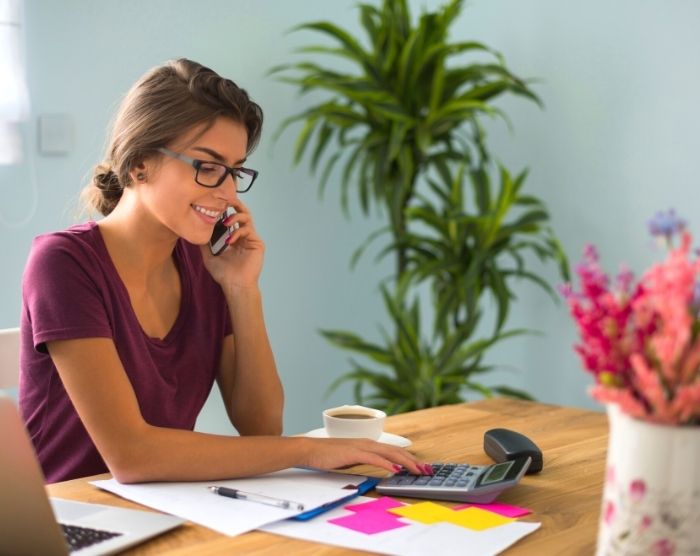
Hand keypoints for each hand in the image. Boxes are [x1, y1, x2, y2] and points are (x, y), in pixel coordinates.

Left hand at [201, 198, 263, 288]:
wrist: (235, 286)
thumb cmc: (224, 274)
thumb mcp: (209, 256)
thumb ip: (204, 244)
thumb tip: (195, 232)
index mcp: (235, 237)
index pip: (231, 217)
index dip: (225, 209)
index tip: (215, 203)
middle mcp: (244, 236)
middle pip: (242, 213)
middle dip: (234, 204)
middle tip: (224, 199)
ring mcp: (251, 239)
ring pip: (247, 218)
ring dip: (235, 217)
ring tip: (225, 222)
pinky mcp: (257, 243)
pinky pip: (248, 230)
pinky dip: (238, 232)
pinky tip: (230, 240)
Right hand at [302, 438, 429, 474]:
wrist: (310, 450)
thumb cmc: (328, 455)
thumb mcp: (352, 458)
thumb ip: (367, 461)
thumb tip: (382, 468)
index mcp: (368, 444)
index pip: (394, 451)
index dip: (410, 458)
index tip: (421, 467)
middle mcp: (368, 443)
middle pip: (396, 450)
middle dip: (414, 461)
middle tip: (428, 470)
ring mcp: (362, 446)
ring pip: (389, 453)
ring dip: (406, 462)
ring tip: (418, 470)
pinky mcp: (354, 452)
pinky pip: (374, 458)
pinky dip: (387, 463)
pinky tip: (395, 468)